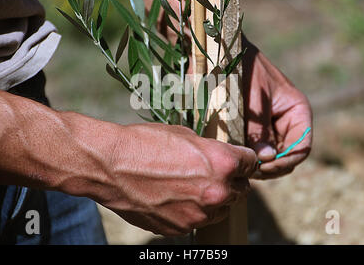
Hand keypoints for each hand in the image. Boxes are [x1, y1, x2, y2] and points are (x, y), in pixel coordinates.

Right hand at [99, 123, 256, 235]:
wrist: (111, 166)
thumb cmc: (145, 143)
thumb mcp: (185, 135)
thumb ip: (211, 150)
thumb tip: (220, 158)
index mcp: (223, 163)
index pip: (251, 163)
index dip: (244, 160)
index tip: (239, 161)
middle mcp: (217, 191)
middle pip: (241, 190)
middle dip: (231, 181)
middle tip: (213, 174)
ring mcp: (200, 214)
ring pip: (221, 208)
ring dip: (214, 199)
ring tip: (190, 186)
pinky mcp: (182, 228)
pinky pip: (198, 220)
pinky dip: (192, 211)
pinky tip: (174, 197)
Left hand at [242, 35, 312, 179]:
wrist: (219, 52)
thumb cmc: (241, 68)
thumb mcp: (251, 99)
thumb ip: (259, 129)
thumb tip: (266, 159)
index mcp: (296, 110)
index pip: (301, 147)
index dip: (285, 161)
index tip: (263, 166)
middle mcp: (286, 121)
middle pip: (286, 156)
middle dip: (270, 166)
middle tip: (247, 169)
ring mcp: (269, 126)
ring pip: (269, 156)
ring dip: (257, 163)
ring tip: (239, 163)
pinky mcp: (252, 128)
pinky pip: (254, 148)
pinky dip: (247, 154)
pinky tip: (234, 155)